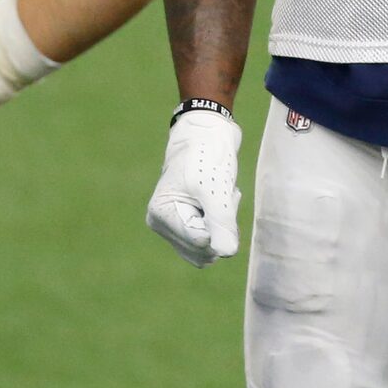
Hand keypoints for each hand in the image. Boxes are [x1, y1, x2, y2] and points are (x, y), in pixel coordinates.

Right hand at [147, 102, 242, 266]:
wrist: (207, 134)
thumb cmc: (207, 156)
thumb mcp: (216, 188)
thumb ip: (220, 221)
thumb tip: (226, 253)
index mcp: (161, 216)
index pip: (200, 242)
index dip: (217, 225)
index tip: (217, 195)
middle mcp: (163, 225)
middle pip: (204, 249)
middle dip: (220, 225)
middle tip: (221, 194)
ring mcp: (175, 227)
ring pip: (211, 247)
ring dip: (223, 223)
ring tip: (219, 195)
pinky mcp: (189, 225)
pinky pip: (213, 239)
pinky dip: (222, 222)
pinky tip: (218, 199)